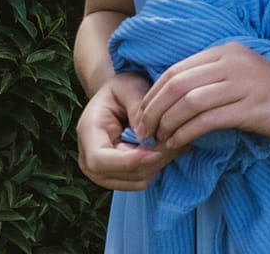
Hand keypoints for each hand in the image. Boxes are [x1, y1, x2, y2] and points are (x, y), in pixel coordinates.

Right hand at [78, 73, 177, 190]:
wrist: (118, 97)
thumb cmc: (124, 89)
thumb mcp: (130, 87)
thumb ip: (138, 109)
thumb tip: (148, 134)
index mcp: (88, 133)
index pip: (100, 160)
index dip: (130, 160)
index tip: (157, 149)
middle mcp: (88, 159)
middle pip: (122, 173)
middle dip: (154, 159)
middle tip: (181, 139)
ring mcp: (102, 173)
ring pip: (136, 180)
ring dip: (159, 164)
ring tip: (177, 141)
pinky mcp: (117, 177)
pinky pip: (142, 181)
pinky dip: (158, 167)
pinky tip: (169, 148)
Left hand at [132, 42, 269, 150]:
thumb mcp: (239, 76)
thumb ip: (210, 79)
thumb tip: (167, 100)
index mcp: (227, 51)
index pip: (175, 70)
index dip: (152, 95)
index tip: (142, 117)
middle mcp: (233, 62)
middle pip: (177, 85)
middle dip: (153, 111)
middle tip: (144, 133)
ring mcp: (244, 83)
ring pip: (188, 102)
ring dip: (167, 125)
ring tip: (159, 141)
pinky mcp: (251, 107)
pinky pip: (207, 120)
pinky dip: (185, 134)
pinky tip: (178, 144)